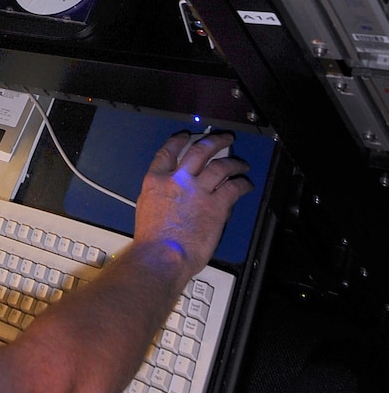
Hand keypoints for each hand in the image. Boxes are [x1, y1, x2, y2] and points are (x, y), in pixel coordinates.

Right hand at [134, 131, 251, 278]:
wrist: (163, 255)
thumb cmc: (153, 241)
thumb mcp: (147, 209)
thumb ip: (162, 195)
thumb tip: (177, 194)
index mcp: (156, 181)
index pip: (167, 152)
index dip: (178, 141)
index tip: (185, 136)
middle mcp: (178, 180)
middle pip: (199, 151)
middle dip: (214, 141)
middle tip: (224, 139)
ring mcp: (199, 191)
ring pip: (221, 166)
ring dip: (234, 163)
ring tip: (241, 164)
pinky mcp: (217, 205)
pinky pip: (234, 188)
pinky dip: (242, 184)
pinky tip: (246, 185)